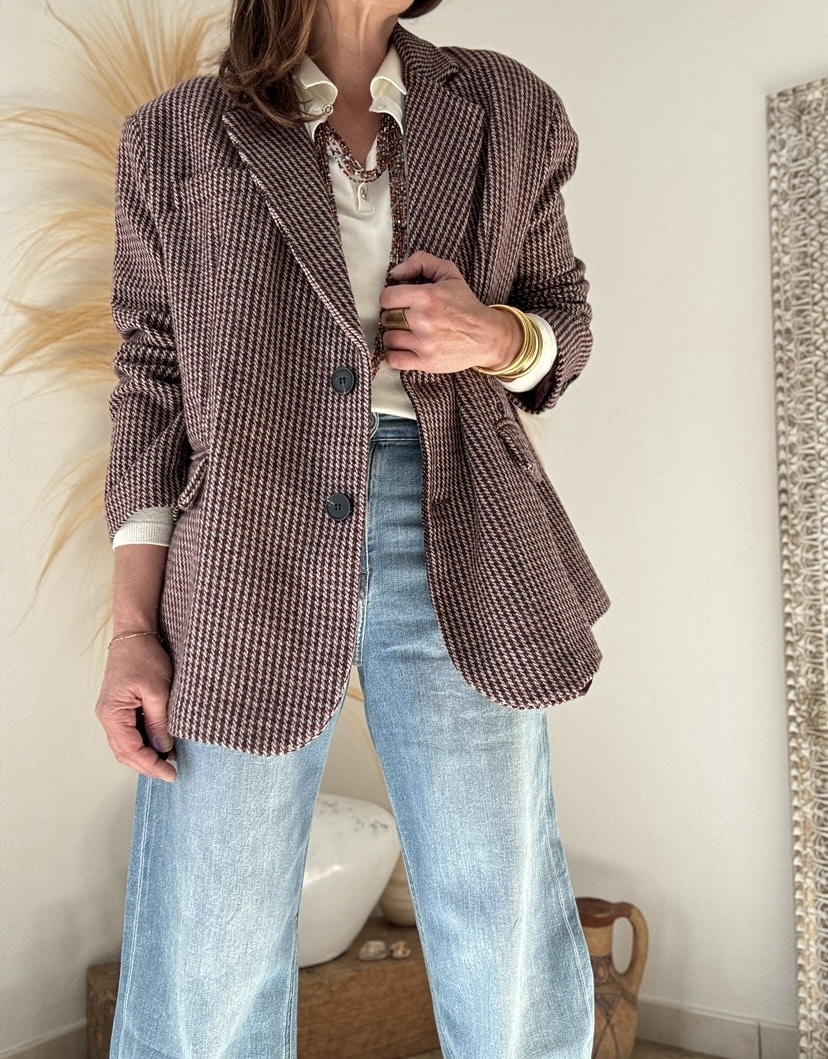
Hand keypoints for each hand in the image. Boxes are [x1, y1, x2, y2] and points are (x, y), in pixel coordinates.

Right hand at [95, 636, 176, 781]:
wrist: (134, 634)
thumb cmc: (143, 657)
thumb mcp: (158, 691)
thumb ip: (159, 722)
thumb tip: (164, 748)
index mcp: (112, 714)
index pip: (130, 750)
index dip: (151, 765)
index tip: (171, 773)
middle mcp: (108, 717)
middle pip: (124, 753)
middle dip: (147, 765)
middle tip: (171, 773)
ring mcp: (112, 713)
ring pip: (126, 745)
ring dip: (145, 756)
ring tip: (169, 762)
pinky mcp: (121, 708)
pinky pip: (129, 733)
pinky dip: (144, 743)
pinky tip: (161, 745)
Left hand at [379, 251, 521, 373]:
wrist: (487, 336)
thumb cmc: (465, 304)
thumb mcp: (449, 273)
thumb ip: (421, 262)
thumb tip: (395, 273)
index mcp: (426, 296)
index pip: (387, 297)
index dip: (391, 299)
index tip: (400, 303)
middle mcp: (423, 320)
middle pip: (387, 318)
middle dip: (394, 317)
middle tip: (407, 318)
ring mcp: (423, 343)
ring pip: (388, 339)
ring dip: (394, 336)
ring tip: (407, 334)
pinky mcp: (425, 362)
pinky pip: (393, 360)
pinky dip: (394, 355)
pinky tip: (403, 349)